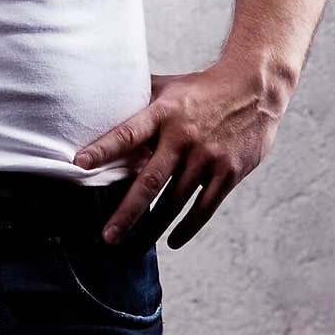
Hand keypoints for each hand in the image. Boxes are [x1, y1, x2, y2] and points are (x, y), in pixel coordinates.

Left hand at [73, 58, 285, 250]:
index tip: (80, 164)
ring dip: (153, 227)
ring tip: (133, 247)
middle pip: (150, 180)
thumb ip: (137, 98)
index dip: (104, 148)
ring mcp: (207, 157)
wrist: (253, 88)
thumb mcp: (167, 87)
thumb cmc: (201, 88)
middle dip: (128, 211)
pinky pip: (204, 208)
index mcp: (164, 113)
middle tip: (108, 235)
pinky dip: (187, 227)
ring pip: (175, 201)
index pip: (128, 133)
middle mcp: (183, 137)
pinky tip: (171, 241)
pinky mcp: (228, 172)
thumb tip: (101, 98)